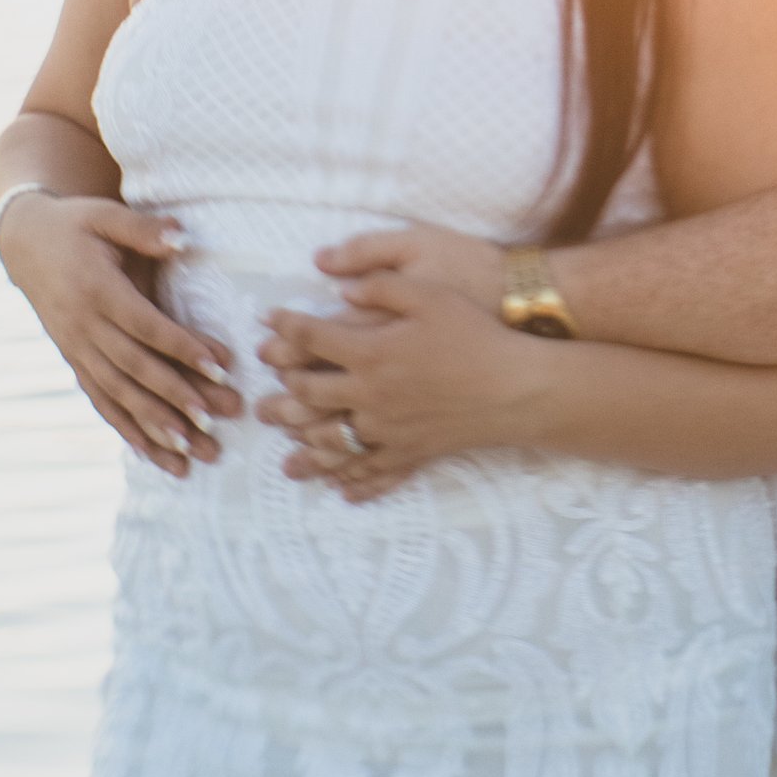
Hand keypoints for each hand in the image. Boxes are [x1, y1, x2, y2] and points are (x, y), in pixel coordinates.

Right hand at [0, 191, 239, 475]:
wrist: (24, 243)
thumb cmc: (75, 225)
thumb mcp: (104, 214)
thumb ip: (143, 228)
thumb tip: (182, 238)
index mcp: (96, 289)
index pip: (145, 324)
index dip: (182, 346)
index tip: (220, 366)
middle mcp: (83, 326)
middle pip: (134, 368)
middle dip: (175, 397)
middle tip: (212, 421)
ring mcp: (76, 349)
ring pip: (117, 394)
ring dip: (153, 425)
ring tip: (189, 453)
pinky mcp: (73, 361)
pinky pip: (100, 401)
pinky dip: (126, 429)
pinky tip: (153, 455)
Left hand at [256, 225, 542, 500]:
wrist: (517, 388)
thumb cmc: (476, 334)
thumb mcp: (429, 293)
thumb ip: (380, 286)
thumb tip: (340, 287)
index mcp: (370, 352)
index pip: (312, 338)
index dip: (285, 327)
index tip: (269, 321)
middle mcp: (370, 395)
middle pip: (310, 398)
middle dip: (280, 398)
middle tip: (260, 404)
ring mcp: (389, 429)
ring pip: (334, 445)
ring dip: (305, 452)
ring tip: (285, 461)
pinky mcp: (412, 452)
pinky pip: (376, 471)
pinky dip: (356, 482)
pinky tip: (343, 490)